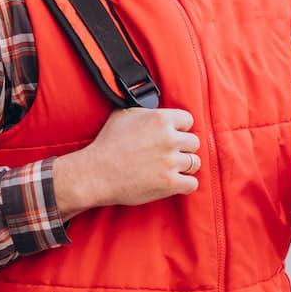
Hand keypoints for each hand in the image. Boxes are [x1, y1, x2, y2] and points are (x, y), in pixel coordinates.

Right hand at [53, 108, 200, 220]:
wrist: (96, 173)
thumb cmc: (107, 143)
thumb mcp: (122, 115)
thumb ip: (144, 110)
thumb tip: (151, 107)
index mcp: (160, 119)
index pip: (188, 120)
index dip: (180, 128)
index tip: (172, 135)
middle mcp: (169, 139)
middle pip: (194, 142)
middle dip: (183, 148)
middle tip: (170, 153)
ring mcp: (171, 162)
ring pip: (194, 163)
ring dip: (184, 166)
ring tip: (171, 168)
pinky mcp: (170, 183)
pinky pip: (192, 184)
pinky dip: (185, 184)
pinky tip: (176, 182)